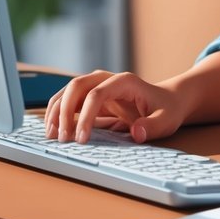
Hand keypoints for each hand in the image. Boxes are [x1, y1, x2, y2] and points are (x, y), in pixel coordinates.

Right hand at [45, 70, 187, 144]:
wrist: (168, 100)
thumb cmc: (167, 109)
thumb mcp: (167, 119)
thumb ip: (153, 126)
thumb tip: (137, 133)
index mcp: (125, 81)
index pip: (96, 94)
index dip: (85, 116)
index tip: (81, 139)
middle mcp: (107, 79)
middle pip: (76, 86)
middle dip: (64, 111)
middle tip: (62, 138)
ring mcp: (98, 85)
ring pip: (68, 91)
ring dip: (57, 111)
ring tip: (51, 135)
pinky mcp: (92, 95)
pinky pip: (70, 100)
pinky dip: (59, 112)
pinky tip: (54, 129)